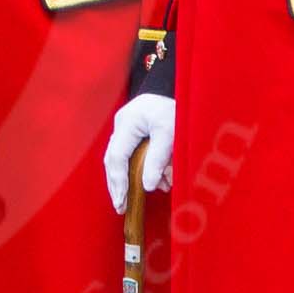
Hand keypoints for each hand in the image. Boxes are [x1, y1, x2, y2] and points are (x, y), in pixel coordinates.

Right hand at [102, 93, 174, 211]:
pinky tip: (157, 179)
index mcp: (127, 123)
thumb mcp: (170, 132)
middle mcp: (122, 125)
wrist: (179, 86)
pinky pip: (132, 153)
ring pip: (122, 158)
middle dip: (118, 185)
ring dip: (132, 178)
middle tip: (121, 206)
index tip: (122, 201)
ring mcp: (126, 127)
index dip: (118, 182)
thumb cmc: (174, 105)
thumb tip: (148, 186)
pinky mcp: (134, 130)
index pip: (116, 158)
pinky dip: (141, 168)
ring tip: (143, 194)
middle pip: (114, 160)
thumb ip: (158, 159)